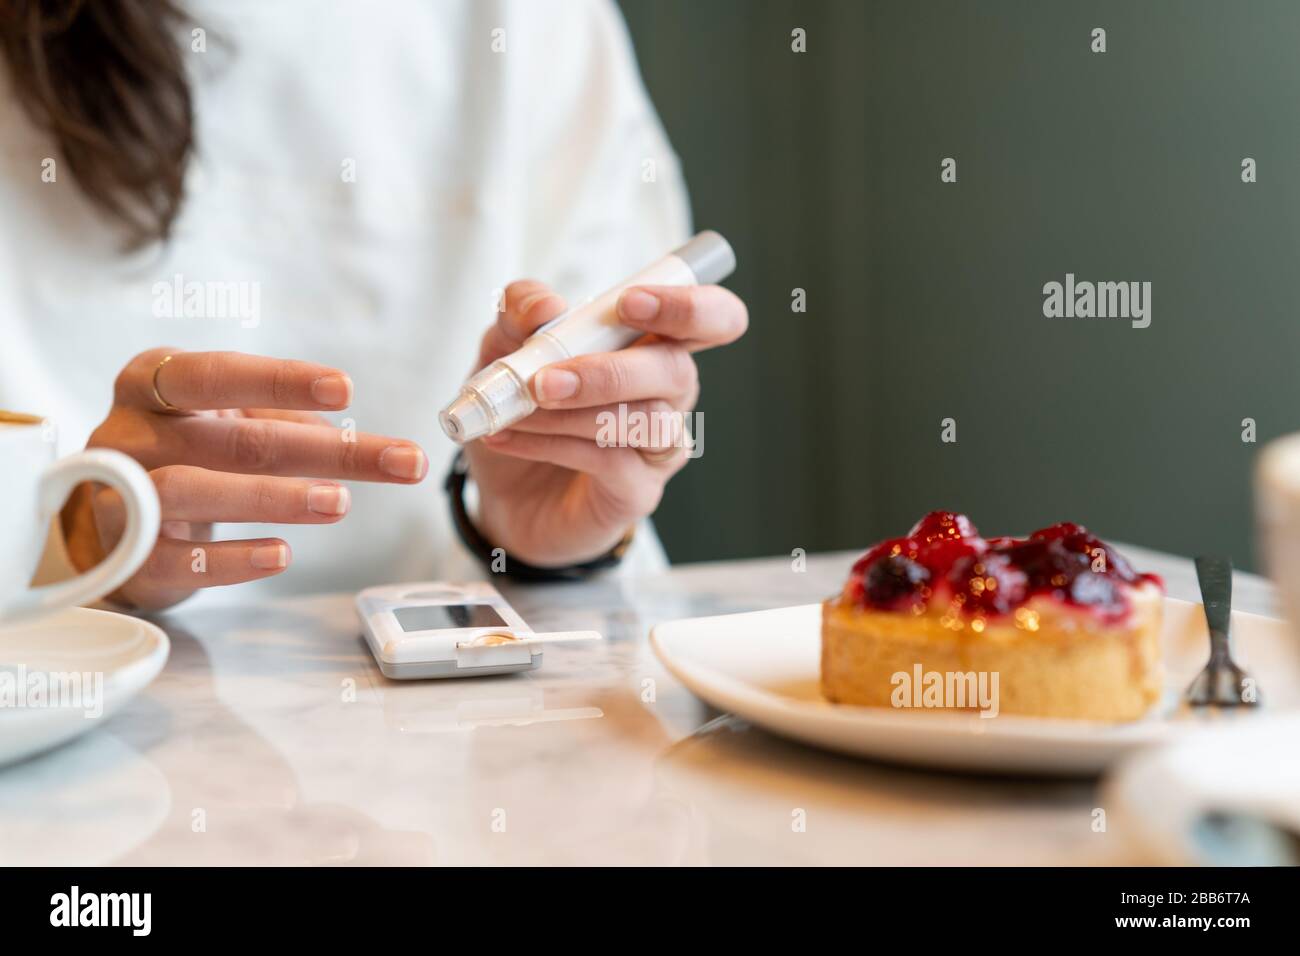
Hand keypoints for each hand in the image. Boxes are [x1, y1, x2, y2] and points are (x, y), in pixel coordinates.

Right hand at [62, 348, 427, 609]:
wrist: (107, 517)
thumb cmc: (180, 452)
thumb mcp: (221, 416)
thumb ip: (277, 419)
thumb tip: (341, 435)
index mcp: (152, 381)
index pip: (219, 373)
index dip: (283, 381)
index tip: (346, 390)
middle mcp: (129, 431)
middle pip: (234, 438)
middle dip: (325, 451)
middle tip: (397, 462)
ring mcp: (120, 494)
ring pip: (196, 491)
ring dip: (275, 497)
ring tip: (340, 502)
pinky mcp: (126, 555)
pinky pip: (179, 559)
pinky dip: (233, 559)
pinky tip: (282, 553)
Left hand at [465, 280, 746, 566]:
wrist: (504, 495)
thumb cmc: (523, 413)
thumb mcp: (504, 349)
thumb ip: (520, 313)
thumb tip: (547, 304)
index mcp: (651, 346)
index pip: (712, 318)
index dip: (690, 306)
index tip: (628, 304)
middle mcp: (667, 395)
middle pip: (678, 370)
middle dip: (611, 372)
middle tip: (545, 380)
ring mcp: (658, 447)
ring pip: (647, 420)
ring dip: (574, 411)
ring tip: (518, 410)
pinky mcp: (638, 491)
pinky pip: (611, 461)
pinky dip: (553, 444)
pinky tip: (511, 438)